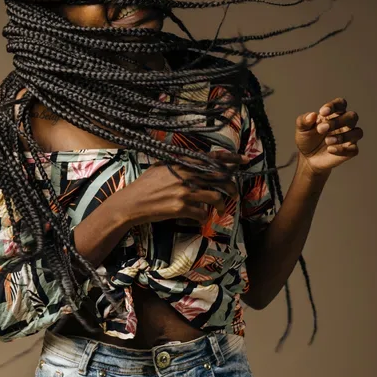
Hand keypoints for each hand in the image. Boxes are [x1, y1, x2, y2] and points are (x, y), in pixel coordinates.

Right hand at [111, 150, 248, 225]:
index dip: (230, 159)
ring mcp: (184, 192)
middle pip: (219, 178)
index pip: (211, 158)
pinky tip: (202, 218)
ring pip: (215, 197)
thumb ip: (178, 163)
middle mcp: (185, 175)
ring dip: (221, 205)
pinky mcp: (181, 208)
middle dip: (232, 186)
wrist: (132, 203)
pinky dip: (204, 217)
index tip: (244, 160)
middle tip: (235, 193)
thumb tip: (192, 160)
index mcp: (182, 164)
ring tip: (221, 209)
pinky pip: (202, 213)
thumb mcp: (161, 166)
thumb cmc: (145, 185)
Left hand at [295, 97, 362, 174]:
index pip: (341, 104)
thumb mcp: (302, 129)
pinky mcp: (350, 151)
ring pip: (358, 132)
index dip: (334, 106)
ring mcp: (349, 137)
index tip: (322, 112)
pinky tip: (330, 149)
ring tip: (327, 141)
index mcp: (334, 114)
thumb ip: (304, 120)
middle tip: (321, 129)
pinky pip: (354, 149)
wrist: (307, 158)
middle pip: (352, 116)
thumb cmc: (307, 139)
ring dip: (343, 136)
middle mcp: (344, 124)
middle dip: (338, 122)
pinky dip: (342, 149)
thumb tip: (312, 115)